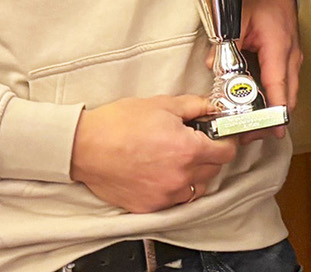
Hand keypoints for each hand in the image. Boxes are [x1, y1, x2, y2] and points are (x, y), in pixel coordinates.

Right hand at [69, 95, 236, 212]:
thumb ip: (196, 106)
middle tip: (194, 143)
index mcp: (188, 150)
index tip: (220, 137)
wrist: (84, 146)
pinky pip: (175, 200)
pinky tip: (163, 172)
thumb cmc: (118, 124)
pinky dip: (175, 187)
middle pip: (214, 170)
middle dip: (210, 155)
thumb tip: (213, 107)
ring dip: (195, 174)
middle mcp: (180, 176)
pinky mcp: (150, 206)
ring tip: (177, 159)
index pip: (227, 152)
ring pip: (197, 187)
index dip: (225, 141)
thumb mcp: (163, 104)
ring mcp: (165, 195)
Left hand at [235, 0, 300, 141]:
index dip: (276, 111)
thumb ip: (226, 43)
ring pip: (289, 92)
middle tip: (252, 135)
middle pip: (288, 96)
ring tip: (253, 125)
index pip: (278, 86)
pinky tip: (260, 105)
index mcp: (278, 48)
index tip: (273, 130)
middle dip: (273, 118)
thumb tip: (211, 65)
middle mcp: (290, 57)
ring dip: (275, 110)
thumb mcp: (238, 18)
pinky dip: (276, 98)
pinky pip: (286, 84)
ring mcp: (293, 58)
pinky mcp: (290, 59)